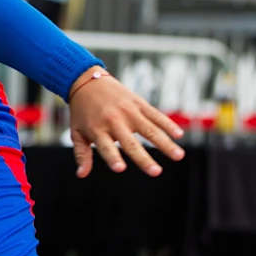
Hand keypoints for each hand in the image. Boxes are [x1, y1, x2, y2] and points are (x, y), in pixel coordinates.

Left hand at [69, 67, 184, 177]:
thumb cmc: (82, 111)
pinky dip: (168, 124)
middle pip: (131, 143)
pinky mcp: (138, 102)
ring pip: (150, 129)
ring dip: (165, 143)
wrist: (86, 80)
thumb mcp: (77, 132)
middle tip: (156, 172)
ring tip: (178, 156)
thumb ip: (82, 154)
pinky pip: (155, 114)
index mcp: (97, 129)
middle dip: (143, 158)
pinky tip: (179, 134)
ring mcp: (128, 111)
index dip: (112, 157)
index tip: (120, 169)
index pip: (105, 147)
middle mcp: (114, 121)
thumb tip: (81, 175)